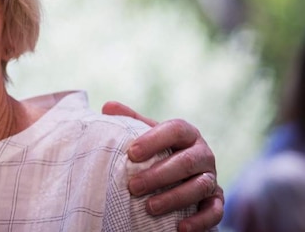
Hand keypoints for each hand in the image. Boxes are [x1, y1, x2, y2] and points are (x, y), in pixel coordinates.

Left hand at [102, 101, 223, 231]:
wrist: (184, 175)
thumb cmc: (160, 151)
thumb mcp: (147, 135)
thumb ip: (130, 120)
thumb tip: (107, 107)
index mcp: (187, 133)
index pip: (175, 130)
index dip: (154, 140)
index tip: (131, 154)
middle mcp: (203, 153)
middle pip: (186, 161)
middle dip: (159, 175)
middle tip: (133, 186)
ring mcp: (212, 177)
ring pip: (199, 186)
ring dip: (174, 198)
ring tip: (149, 207)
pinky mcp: (217, 200)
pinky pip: (215, 211)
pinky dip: (200, 220)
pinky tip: (181, 228)